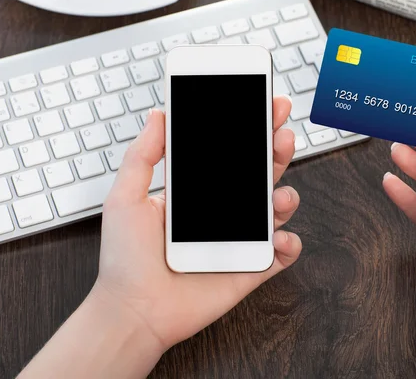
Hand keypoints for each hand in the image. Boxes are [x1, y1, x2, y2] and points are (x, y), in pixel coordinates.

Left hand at [93, 96, 300, 352]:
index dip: (250, 129)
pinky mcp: (251, 268)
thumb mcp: (125, 197)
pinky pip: (282, 254)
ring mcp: (239, 240)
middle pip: (260, 174)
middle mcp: (223, 212)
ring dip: (287, 196)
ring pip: (277, 209)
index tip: (263, 105)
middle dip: (277, 151)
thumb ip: (143, 155)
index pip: (230, 153)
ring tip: (278, 197)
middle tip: (281, 134)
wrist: (134, 311)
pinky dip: (290, 244)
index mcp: (198, 192)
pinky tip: (280, 240)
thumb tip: (160, 114)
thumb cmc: (125, 259)